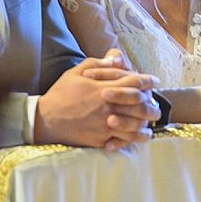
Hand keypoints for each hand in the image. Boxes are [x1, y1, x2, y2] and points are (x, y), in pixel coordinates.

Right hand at [35, 49, 160, 149]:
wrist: (46, 119)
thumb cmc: (61, 93)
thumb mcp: (76, 71)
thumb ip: (98, 64)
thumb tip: (116, 60)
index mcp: (103, 88)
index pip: (134, 82)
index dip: (147, 80)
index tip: (154, 80)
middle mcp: (108, 107)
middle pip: (141, 105)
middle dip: (152, 102)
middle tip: (155, 101)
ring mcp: (106, 125)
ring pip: (137, 126)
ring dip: (147, 122)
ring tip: (150, 120)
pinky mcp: (101, 139)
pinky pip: (124, 141)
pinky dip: (133, 138)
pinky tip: (138, 134)